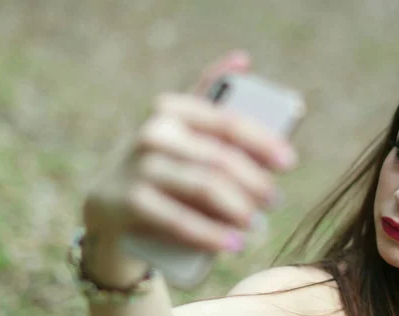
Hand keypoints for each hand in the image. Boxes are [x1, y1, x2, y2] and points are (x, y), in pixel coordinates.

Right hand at [82, 51, 297, 253]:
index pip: (229, 122)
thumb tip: (243, 58)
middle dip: (256, 183)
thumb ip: (209, 94)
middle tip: (273, 201)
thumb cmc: (163, 161)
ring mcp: (139, 167)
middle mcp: (154, 132)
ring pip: (205, 187)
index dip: (264, 142)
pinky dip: (212, 235)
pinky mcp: (130, 202)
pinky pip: (180, 221)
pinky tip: (233, 245)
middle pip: (221, 159)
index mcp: (173, 109)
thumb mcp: (181, 126)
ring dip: (240, 209)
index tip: (289, 162)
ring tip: (257, 225)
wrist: (108, 201)